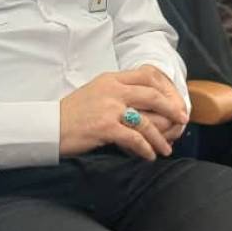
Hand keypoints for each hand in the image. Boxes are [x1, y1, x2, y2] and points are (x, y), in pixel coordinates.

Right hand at [59, 67, 188, 160]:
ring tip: (166, 148)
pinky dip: (145, 148)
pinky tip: (149, 156)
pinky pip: (134, 138)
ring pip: (146, 120)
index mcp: (111, 78)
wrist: (49, 126)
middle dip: (172, 109)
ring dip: (160, 137)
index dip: (166, 88)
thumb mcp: (96, 92)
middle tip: (182, 120)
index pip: (147, 74)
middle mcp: (112, 89)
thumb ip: (118, 92)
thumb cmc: (72, 113)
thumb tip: (144, 104)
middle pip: (153, 95)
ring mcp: (109, 108)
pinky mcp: (105, 127)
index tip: (174, 100)